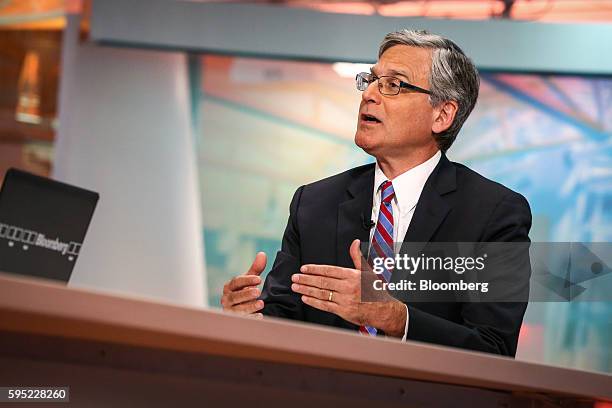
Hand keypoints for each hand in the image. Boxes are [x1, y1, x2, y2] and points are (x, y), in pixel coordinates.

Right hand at [221, 252, 265, 317]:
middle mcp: (226, 299)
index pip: (236, 282)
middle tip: (258, 292)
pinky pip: (242, 320)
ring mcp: (229, 311)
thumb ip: (256, 269)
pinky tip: (260, 316)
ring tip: (261, 303)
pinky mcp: (234, 321)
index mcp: (229, 287)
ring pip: (237, 309)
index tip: (259, 279)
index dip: (247, 280)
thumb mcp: (249, 280)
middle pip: (235, 296)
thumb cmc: (244, 292)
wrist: (239, 310)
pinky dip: (251, 318)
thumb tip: (262, 254)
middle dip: (246, 294)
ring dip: (249, 306)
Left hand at [291, 239, 405, 336]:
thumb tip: (355, 243)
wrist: (384, 310)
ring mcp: (345, 300)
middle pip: (323, 281)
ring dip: (306, 289)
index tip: (304, 269)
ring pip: (322, 293)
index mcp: (352, 275)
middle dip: (306, 279)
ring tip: (296, 287)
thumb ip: (357, 257)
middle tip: (295, 277)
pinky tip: (305, 298)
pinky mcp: (344, 311)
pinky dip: (314, 302)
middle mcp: (348, 287)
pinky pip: (325, 305)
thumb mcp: (368, 271)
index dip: (315, 269)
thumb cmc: (374, 290)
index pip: (329, 270)